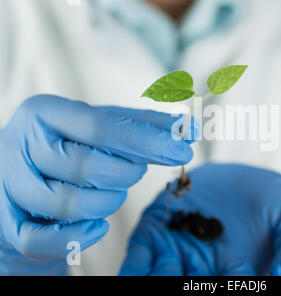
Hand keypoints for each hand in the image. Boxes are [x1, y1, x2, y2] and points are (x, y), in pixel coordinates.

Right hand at [0, 95, 193, 274]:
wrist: (23, 174)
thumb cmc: (71, 145)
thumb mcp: (102, 126)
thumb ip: (143, 125)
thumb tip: (189, 129)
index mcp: (45, 112)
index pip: (100, 126)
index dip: (146, 140)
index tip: (182, 149)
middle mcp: (21, 145)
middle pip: (86, 167)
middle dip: (127, 173)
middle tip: (137, 171)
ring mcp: (10, 185)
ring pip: (68, 204)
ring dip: (108, 202)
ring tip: (116, 192)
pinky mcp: (9, 222)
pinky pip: (43, 240)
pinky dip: (80, 236)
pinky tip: (100, 225)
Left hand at [120, 163, 280, 275]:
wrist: (241, 177)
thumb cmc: (273, 203)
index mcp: (237, 278)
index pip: (231, 291)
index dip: (230, 288)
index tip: (234, 274)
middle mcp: (202, 274)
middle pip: (189, 290)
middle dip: (185, 290)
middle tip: (190, 277)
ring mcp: (177, 257)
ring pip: (160, 281)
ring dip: (157, 283)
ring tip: (166, 270)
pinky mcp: (154, 236)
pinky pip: (137, 261)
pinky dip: (134, 271)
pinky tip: (138, 271)